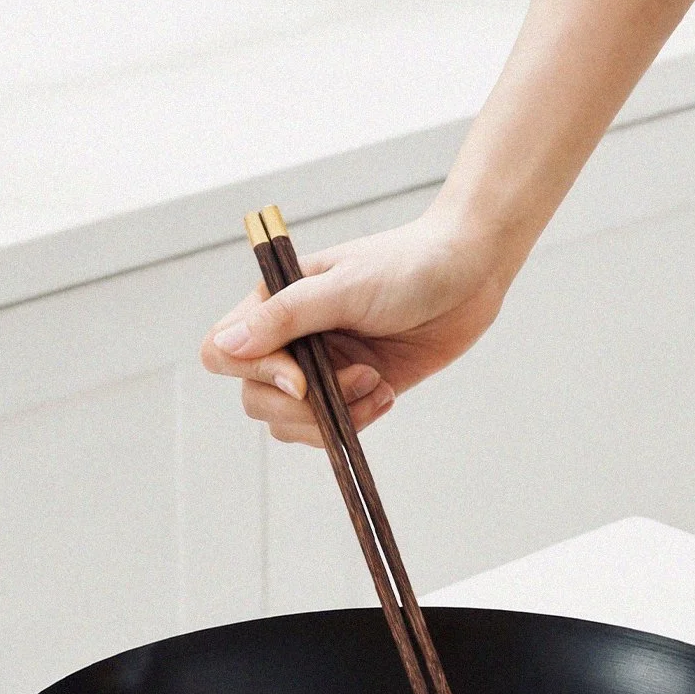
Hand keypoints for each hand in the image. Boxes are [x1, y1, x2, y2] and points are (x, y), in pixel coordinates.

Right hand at [199, 207, 509, 444]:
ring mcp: (321, 368)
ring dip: (334, 417)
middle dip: (303, 407)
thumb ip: (285, 317)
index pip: (225, 351)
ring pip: (289, 423)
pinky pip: (332, 428)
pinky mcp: (352, 390)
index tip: (302, 379)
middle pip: (256, 398)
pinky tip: (387, 394)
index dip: (256, 375)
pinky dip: (357, 422)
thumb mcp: (345, 287)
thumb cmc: (408, 265)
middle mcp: (290, 338)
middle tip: (357, 380)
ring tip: (377, 385)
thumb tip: (226, 346)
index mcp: (275, 303)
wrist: (469, 274)